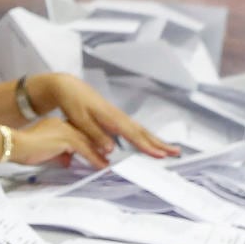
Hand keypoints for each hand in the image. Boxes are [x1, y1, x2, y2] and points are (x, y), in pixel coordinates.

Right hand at [11, 119, 111, 169]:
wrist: (15, 145)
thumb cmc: (23, 150)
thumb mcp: (44, 153)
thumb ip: (58, 155)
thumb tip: (68, 161)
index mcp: (55, 124)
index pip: (75, 132)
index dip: (86, 141)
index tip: (94, 149)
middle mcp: (62, 124)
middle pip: (84, 135)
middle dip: (96, 147)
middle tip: (105, 156)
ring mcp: (66, 131)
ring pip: (88, 142)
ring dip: (98, 155)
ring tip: (105, 164)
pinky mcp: (67, 139)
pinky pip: (86, 150)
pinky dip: (95, 159)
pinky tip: (101, 166)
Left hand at [28, 74, 177, 160]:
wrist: (68, 88)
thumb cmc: (73, 103)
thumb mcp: (79, 120)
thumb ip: (95, 135)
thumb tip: (111, 150)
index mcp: (111, 118)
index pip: (133, 135)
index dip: (147, 146)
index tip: (160, 155)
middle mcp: (119, 117)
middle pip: (143, 133)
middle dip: (160, 143)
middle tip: (176, 153)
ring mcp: (119, 117)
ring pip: (141, 131)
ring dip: (156, 141)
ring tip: (170, 150)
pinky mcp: (116, 118)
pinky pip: (135, 129)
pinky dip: (145, 137)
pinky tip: (150, 143)